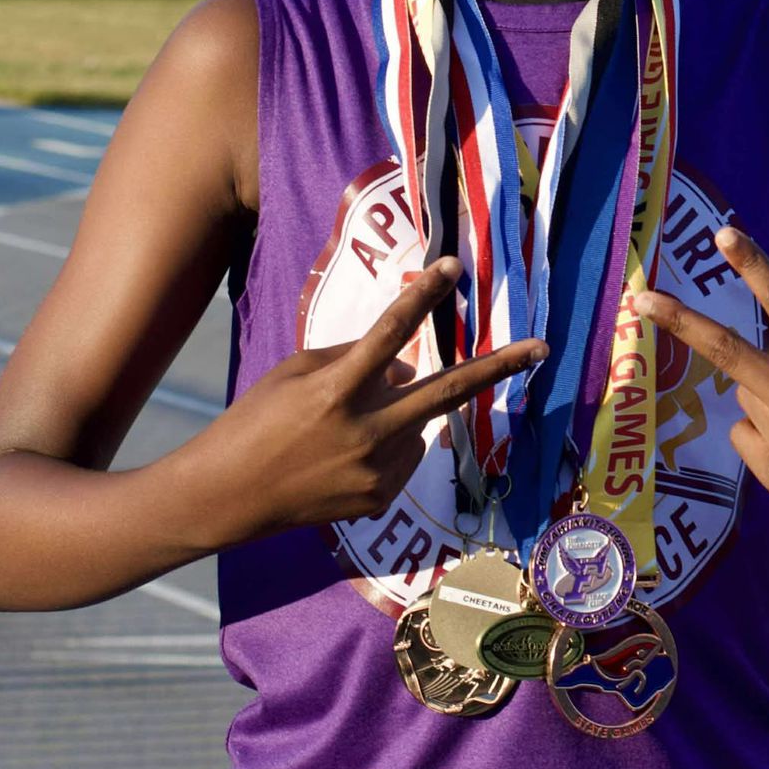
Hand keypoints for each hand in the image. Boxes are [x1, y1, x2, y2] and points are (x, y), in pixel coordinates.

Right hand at [202, 257, 545, 541]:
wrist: (226, 497)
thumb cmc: (257, 420)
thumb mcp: (297, 372)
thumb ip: (357, 358)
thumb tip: (410, 366)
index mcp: (336, 390)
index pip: (391, 332)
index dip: (423, 296)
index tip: (453, 267)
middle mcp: (365, 432)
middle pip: (448, 392)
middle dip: (500, 366)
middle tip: (542, 346)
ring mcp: (376, 473)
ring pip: (419, 423)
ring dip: (400, 411)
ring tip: (343, 425)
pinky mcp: (379, 501)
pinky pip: (404, 456)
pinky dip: (387, 443)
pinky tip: (343, 453)